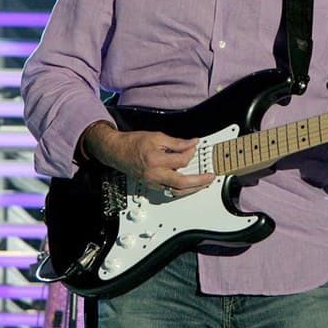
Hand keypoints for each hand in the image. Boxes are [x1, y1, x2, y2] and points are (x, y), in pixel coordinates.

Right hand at [80, 122, 214, 196]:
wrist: (117, 151)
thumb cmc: (134, 143)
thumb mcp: (157, 137)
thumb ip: (177, 142)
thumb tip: (193, 143)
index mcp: (156, 160)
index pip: (182, 160)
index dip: (191, 152)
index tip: (194, 146)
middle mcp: (154, 174)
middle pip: (181, 183)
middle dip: (199, 181)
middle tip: (210, 178)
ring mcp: (153, 183)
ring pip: (176, 191)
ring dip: (192, 189)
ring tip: (204, 184)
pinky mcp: (152, 186)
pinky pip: (169, 191)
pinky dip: (181, 189)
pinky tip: (189, 185)